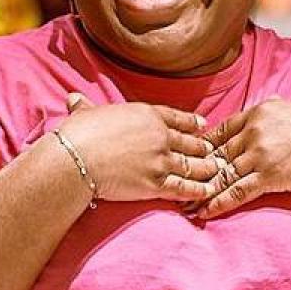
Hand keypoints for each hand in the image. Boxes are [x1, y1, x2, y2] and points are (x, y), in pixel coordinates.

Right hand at [53, 93, 213, 203]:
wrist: (75, 159)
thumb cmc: (78, 134)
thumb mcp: (86, 114)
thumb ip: (86, 108)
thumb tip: (73, 99)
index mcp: (147, 115)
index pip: (177, 118)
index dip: (192, 123)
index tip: (203, 125)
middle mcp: (160, 136)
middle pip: (190, 142)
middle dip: (203, 147)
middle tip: (213, 151)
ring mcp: (161, 160)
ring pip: (192, 165)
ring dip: (207, 168)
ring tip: (217, 170)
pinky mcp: (156, 184)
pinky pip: (184, 187)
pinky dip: (199, 190)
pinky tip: (210, 190)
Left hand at [187, 97, 290, 222]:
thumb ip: (273, 111)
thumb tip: (264, 106)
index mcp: (260, 112)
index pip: (220, 130)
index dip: (203, 146)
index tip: (189, 158)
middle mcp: (255, 130)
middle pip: (216, 153)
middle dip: (195, 169)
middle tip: (174, 182)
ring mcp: (261, 153)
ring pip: (221, 174)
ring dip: (199, 189)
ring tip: (181, 202)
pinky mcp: (269, 176)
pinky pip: (235, 191)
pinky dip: (216, 203)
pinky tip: (202, 211)